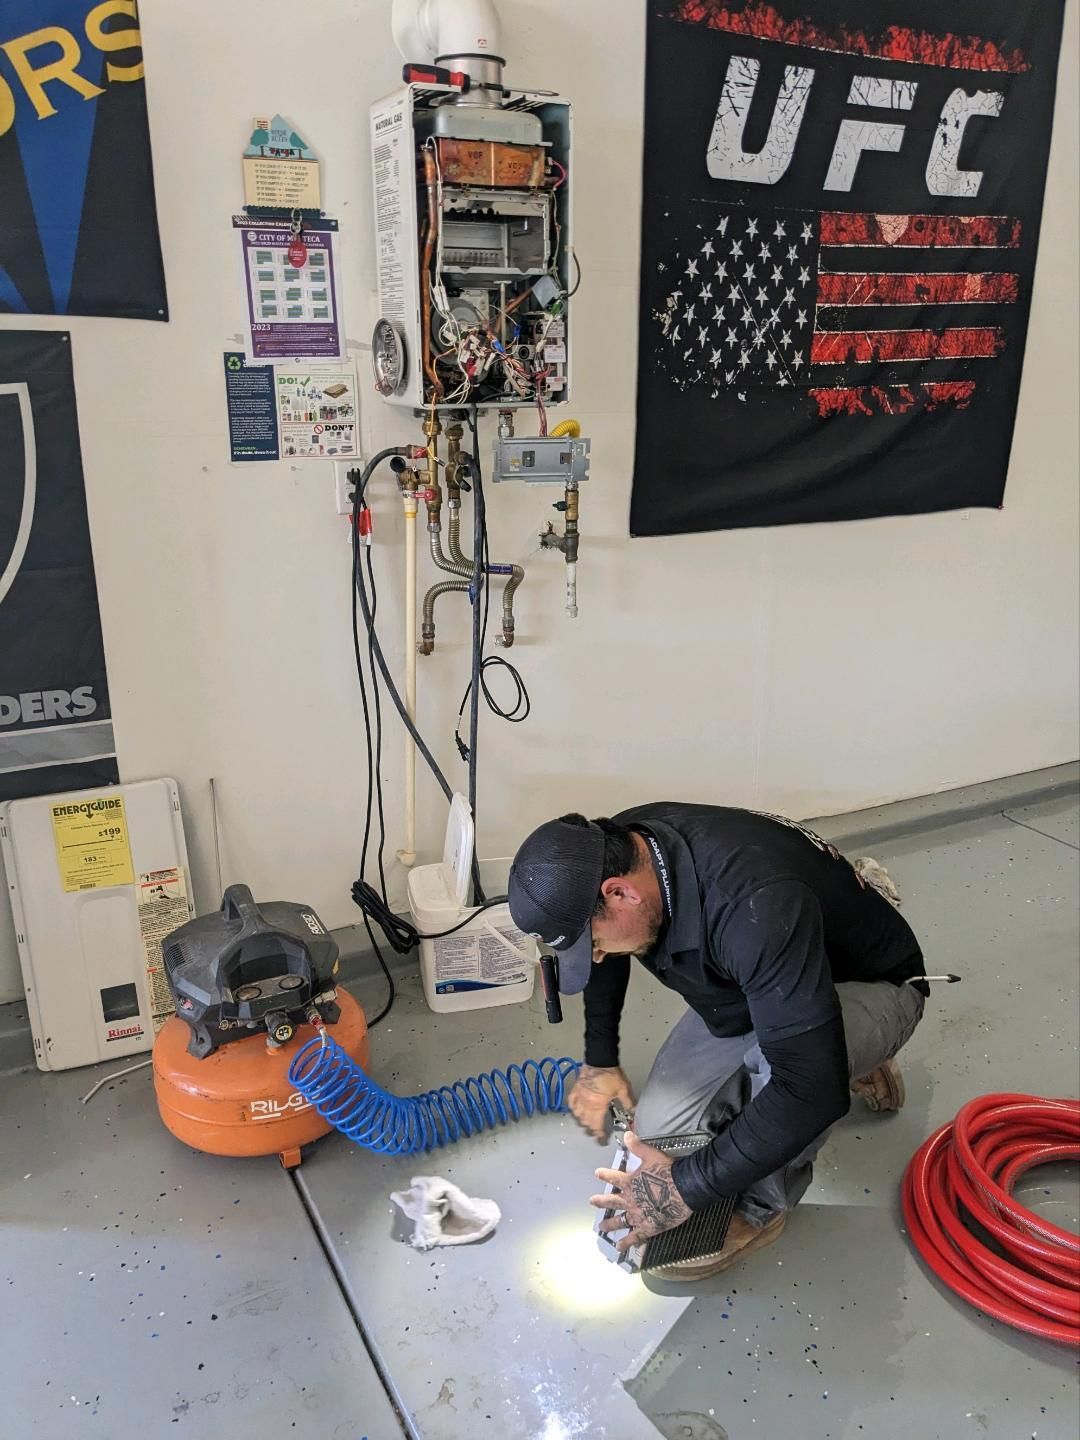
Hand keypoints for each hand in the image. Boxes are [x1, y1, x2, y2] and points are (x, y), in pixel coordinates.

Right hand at [569, 1065, 634, 1141]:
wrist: (599, 1059)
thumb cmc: (610, 1073)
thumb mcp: (623, 1089)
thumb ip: (628, 1102)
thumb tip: (633, 1111)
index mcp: (598, 1106)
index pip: (596, 1125)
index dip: (599, 1135)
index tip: (602, 1139)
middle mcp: (587, 1104)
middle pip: (586, 1122)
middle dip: (591, 1129)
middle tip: (597, 1131)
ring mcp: (580, 1097)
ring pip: (577, 1115)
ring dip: (583, 1121)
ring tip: (588, 1122)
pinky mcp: (576, 1089)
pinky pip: (571, 1103)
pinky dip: (574, 1109)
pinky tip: (576, 1110)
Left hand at [590, 1132, 691, 1252]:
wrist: (683, 1189)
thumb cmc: (668, 1171)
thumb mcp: (651, 1154)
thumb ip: (637, 1146)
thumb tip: (626, 1134)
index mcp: (630, 1182)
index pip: (613, 1177)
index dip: (604, 1174)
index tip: (597, 1173)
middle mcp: (630, 1199)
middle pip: (612, 1200)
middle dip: (601, 1201)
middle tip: (592, 1201)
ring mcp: (637, 1214)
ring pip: (620, 1220)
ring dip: (610, 1224)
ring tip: (602, 1228)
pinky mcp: (647, 1227)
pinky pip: (634, 1237)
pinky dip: (627, 1243)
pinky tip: (619, 1247)